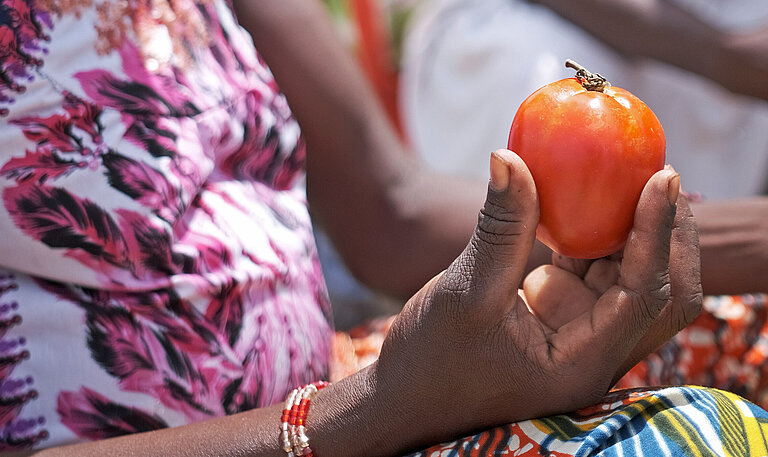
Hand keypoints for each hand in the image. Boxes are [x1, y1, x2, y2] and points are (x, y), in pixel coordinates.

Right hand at [372, 149, 701, 452]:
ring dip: (635, 229)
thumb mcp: (466, 293)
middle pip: (662, 291)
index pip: (644, 294)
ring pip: (632, 276)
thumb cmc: (431, 360)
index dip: (659, 233)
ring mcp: (580, 330)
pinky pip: (593, 268)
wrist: (409, 394)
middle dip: (670, 234)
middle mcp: (595, 349)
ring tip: (629, 173)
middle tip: (659, 172)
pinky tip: (587, 194)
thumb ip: (499, 228)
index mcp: (583, 361)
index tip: (662, 176)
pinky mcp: (560, 312)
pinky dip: (595, 232)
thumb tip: (508, 157)